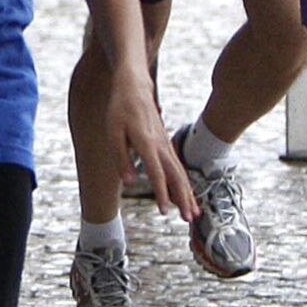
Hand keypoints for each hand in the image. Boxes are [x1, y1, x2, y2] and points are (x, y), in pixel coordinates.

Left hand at [108, 75, 198, 220]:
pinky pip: (178, 166)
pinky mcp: (165, 143)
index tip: (164, 211)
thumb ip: (121, 158)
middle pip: (176, 176)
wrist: (134, 87)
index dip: (161, 193)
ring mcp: (165, 144)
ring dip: (188, 194)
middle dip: (183, 199)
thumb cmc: (120, 109)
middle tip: (189, 219)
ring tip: (194, 214)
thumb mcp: (112, 132)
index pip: (156, 173)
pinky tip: (187, 195)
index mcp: (146, 143)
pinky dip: (185, 183)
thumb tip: (129, 181)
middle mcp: (160, 145)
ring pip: (181, 172)